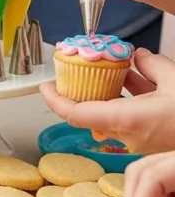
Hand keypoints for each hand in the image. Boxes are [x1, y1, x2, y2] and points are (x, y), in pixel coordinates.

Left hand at [41, 49, 174, 155]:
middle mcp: (129, 135)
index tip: (44, 86)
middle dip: (88, 85)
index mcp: (128, 121)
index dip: (55, 100)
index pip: (77, 113)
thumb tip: (139, 56)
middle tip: (83, 63)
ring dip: (112, 88)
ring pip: (114, 110)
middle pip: (94, 109)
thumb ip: (152, 66)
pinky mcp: (151, 140)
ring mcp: (140, 140)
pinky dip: (130, 96)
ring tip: (118, 62)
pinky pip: (131, 114)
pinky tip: (139, 73)